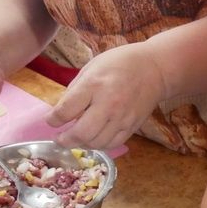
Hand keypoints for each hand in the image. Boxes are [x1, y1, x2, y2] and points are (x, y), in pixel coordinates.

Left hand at [46, 42, 165, 149]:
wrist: (155, 68)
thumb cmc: (120, 63)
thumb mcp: (92, 67)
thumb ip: (76, 90)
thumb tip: (61, 111)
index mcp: (94, 85)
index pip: (66, 110)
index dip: (53, 120)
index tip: (51, 121)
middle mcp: (108, 104)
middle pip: (81, 133)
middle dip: (65, 140)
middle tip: (60, 139)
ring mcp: (122, 117)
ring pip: (96, 143)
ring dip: (82, 144)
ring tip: (77, 139)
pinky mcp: (132, 126)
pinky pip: (112, 143)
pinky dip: (99, 145)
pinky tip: (94, 139)